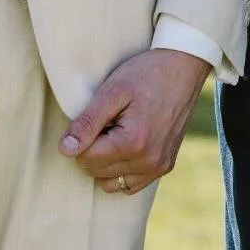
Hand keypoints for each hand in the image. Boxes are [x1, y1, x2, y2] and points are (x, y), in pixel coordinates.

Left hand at [58, 48, 209, 195]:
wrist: (184, 65)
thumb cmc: (147, 73)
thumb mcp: (113, 90)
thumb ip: (88, 121)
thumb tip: (65, 150)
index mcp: (133, 143)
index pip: (85, 157)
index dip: (83, 135)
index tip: (97, 114)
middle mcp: (148, 161)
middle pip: (95, 171)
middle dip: (93, 147)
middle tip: (108, 119)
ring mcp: (159, 166)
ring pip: (111, 183)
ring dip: (105, 162)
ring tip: (117, 131)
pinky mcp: (165, 166)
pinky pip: (131, 184)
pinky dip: (122, 170)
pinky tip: (127, 144)